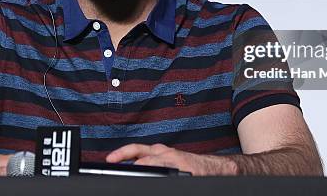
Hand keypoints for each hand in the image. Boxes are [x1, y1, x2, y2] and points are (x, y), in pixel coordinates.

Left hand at [106, 143, 236, 175]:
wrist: (217, 168)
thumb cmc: (192, 166)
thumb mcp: (170, 163)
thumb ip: (154, 167)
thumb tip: (137, 170)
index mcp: (159, 152)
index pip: (136, 150)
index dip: (121, 153)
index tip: (109, 159)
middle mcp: (164, 152)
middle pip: (139, 151)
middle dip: (124, 156)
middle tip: (111, 162)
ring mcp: (173, 159)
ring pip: (150, 160)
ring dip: (139, 165)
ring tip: (127, 169)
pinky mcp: (183, 166)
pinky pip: (165, 170)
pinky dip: (156, 172)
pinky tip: (152, 177)